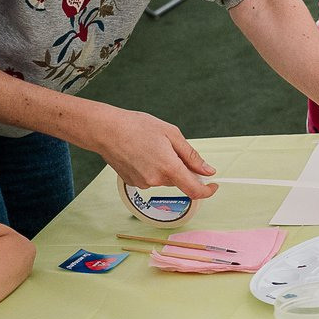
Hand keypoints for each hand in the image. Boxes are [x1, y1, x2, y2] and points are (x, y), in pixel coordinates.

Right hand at [82, 105, 216, 198]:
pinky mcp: (133, 183)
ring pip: (165, 179)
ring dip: (166, 167)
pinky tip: (141, 153)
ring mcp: (143, 183)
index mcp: (169, 168)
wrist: (105, 130)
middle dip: (182, 168)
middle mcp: (156, 180)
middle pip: (179, 180)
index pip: (194, 190)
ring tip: (151, 147)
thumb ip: (191, 156)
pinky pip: (151, 178)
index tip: (213, 185)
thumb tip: (208, 171)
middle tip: (170, 147)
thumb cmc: (137, 127)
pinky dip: (153, 168)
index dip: (207, 191)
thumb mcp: (171, 134)